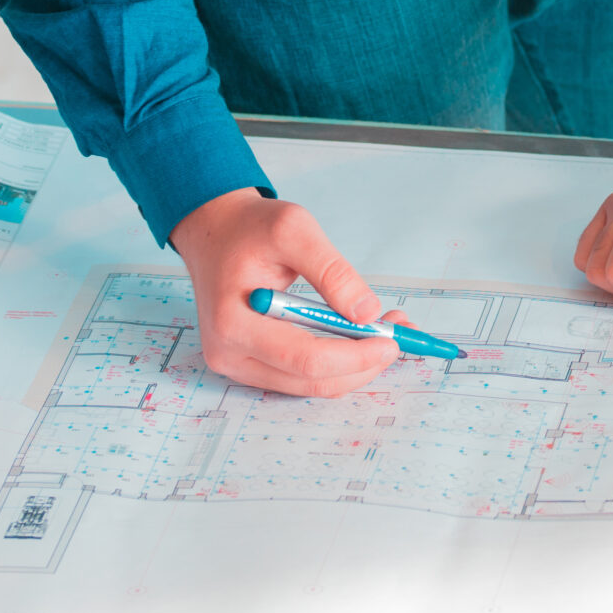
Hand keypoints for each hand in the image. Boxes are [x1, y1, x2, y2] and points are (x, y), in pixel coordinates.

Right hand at [171, 188, 401, 397]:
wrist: (215, 230)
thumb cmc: (250, 228)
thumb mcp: (294, 230)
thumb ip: (332, 272)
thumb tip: (367, 313)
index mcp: (234, 323)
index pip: (305, 360)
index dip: (355, 356)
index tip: (391, 340)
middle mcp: (229, 354)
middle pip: (310, 381)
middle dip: (361, 364)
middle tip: (396, 335)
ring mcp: (237, 364)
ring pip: (309, 385)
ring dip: (352, 366)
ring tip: (381, 329)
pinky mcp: (249, 364)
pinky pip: (299, 376)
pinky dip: (334, 362)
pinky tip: (355, 335)